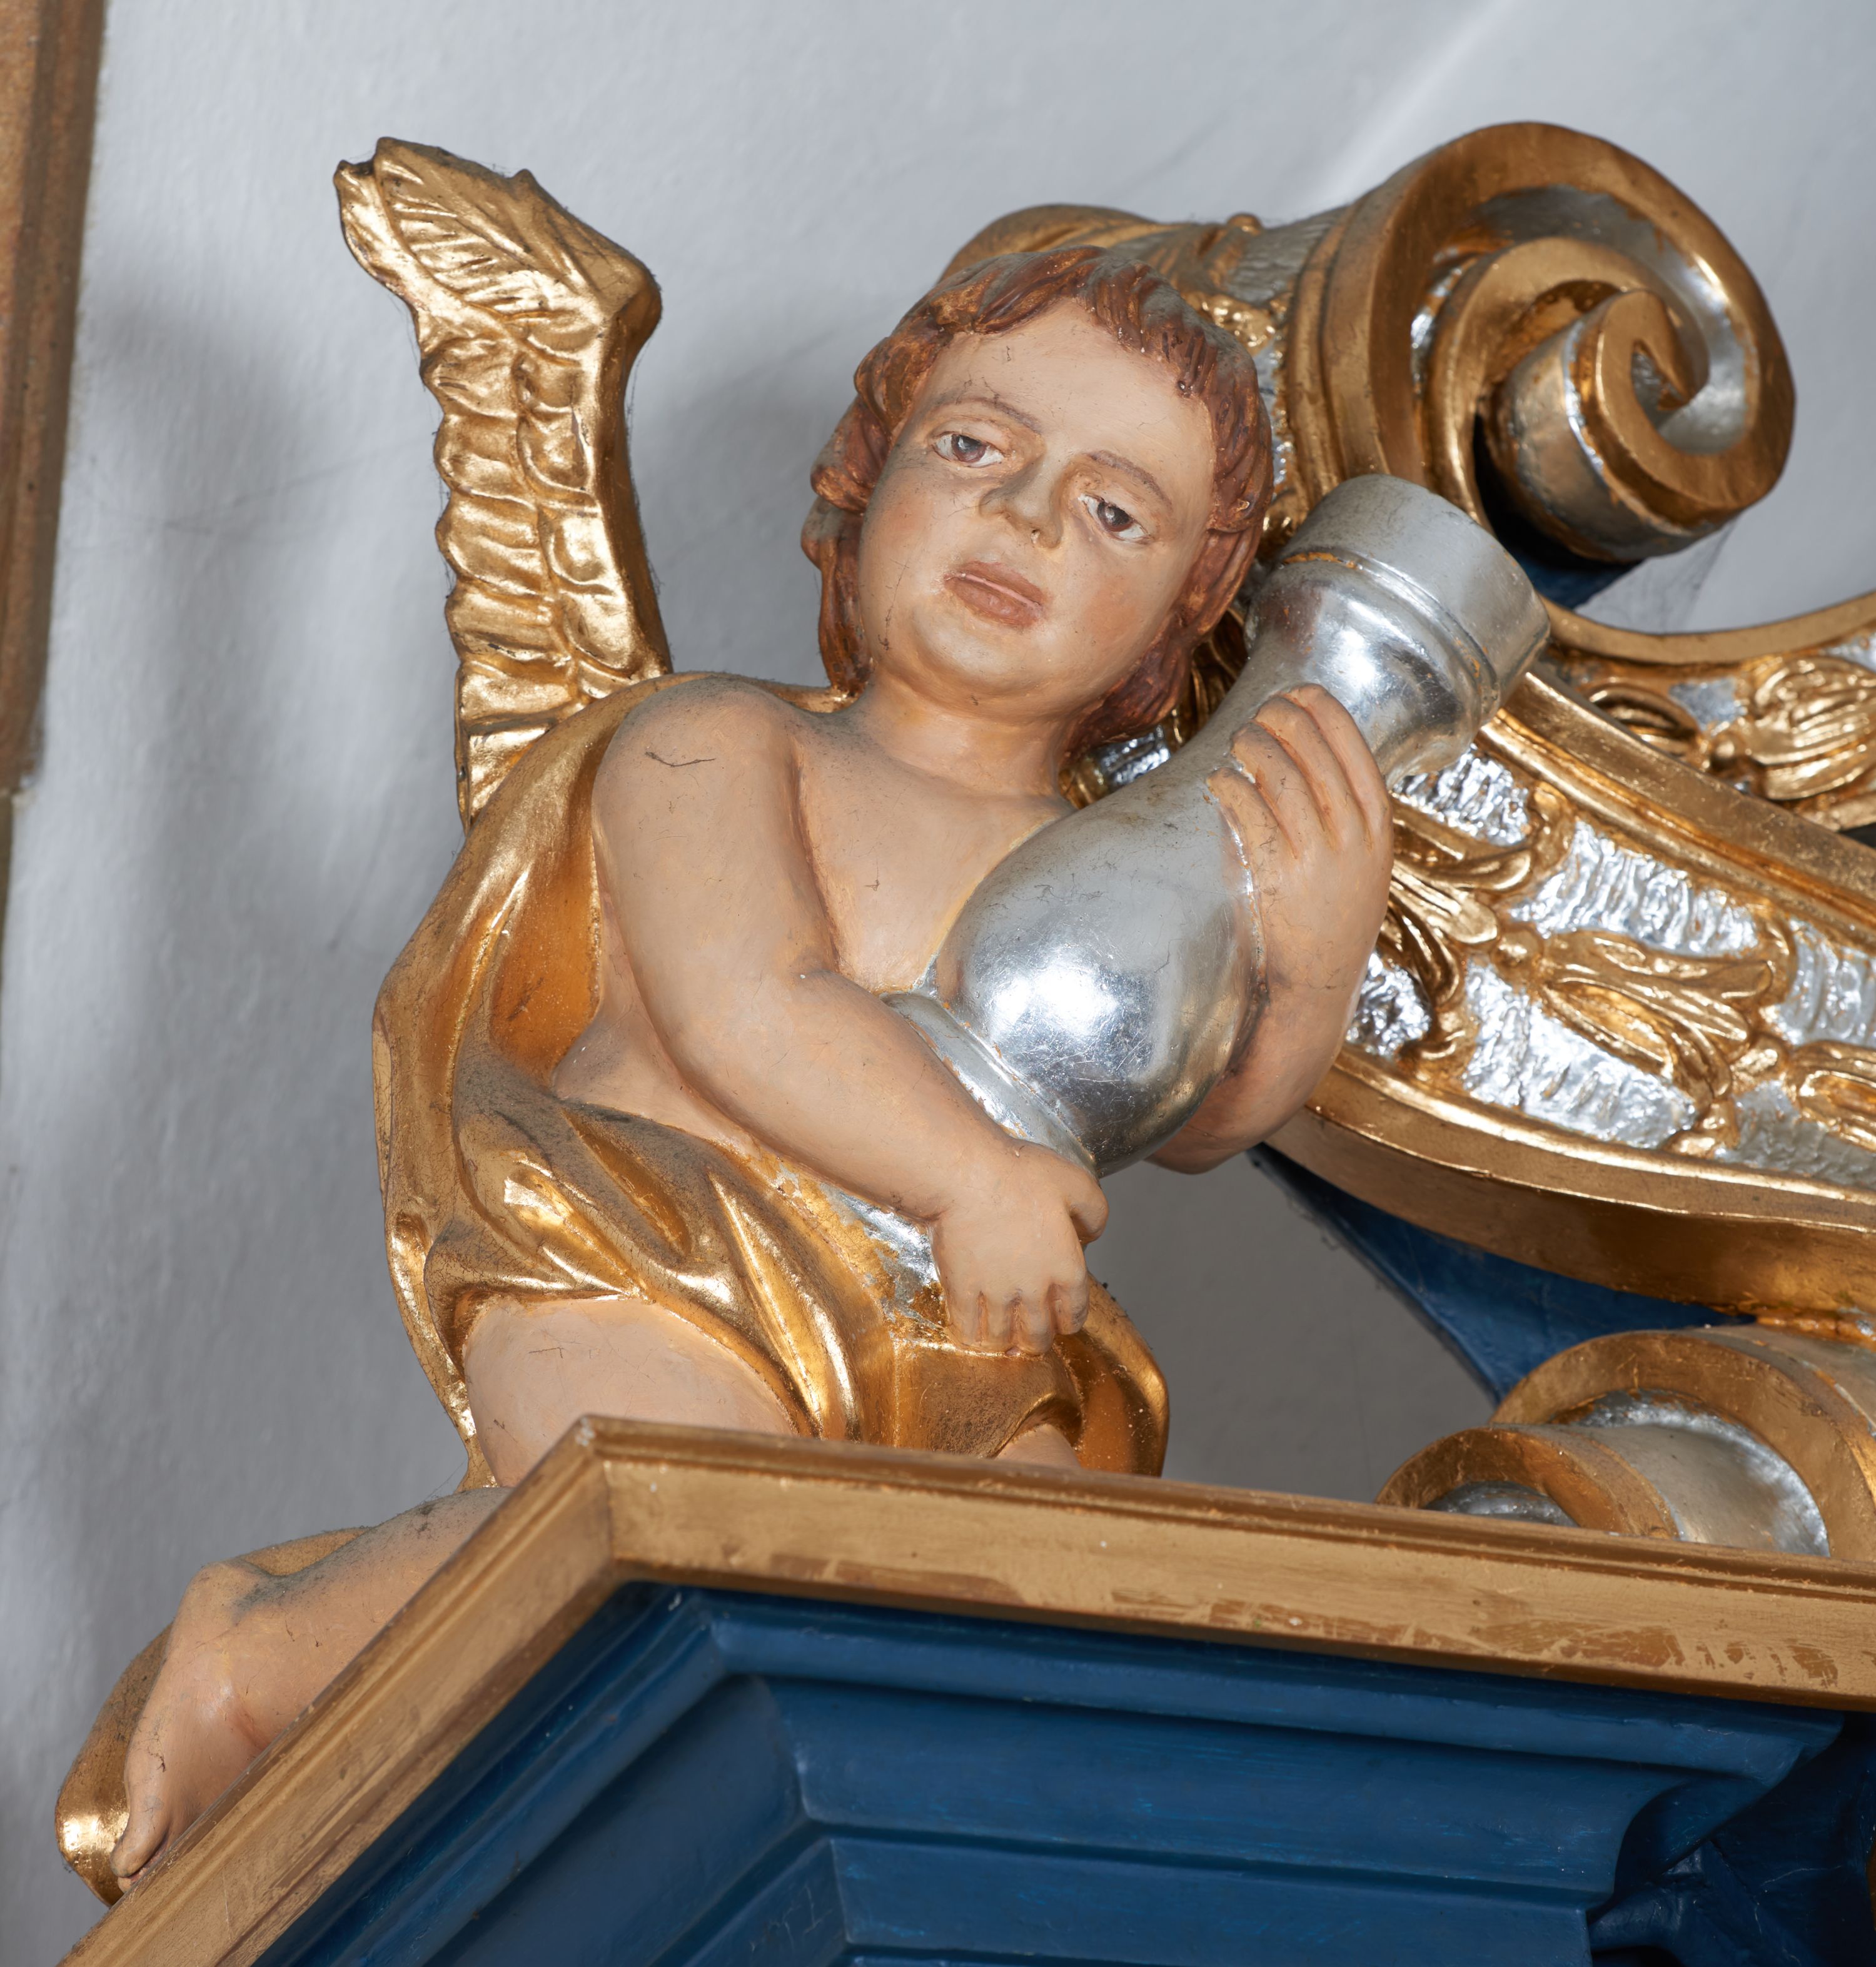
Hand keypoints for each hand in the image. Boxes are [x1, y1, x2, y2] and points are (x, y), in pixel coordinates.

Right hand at [931, 1143, 1107, 1355]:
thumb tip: (1090, 1236)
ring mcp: (995, 1294)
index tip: (1062, 1321)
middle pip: (1039, 1335)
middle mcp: (1033, 1289)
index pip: (1074, 1311)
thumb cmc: (1018, 1174)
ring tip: (1002, 1338)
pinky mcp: (961, 1291)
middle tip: (1032, 1335)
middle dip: (1038, 1339)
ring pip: (1003, 1338)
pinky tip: (973, 1334)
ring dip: (1006, 1342)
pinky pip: (968, 1330)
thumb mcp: (1075, 1182)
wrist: (966, 1176)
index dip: (1069, 1320)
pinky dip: (972, 1338)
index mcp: (1065, 1267)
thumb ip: (1094, 1212)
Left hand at [1209, 684, 1391, 1010]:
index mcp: (1377, 825)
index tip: (1298, 693)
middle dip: (1280, 718)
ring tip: (1237, 743)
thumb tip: (1302, 743)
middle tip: (1258, 716)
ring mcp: (1317, 855)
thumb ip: (1344, 808)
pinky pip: (1248, 810)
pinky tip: (1219, 781)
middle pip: (1313, 748)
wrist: (1320, 981)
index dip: (1321, 709)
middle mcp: (1352, 835)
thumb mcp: (1363, 858)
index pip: (1352, 744)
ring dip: (1251, 745)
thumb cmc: (1333, 913)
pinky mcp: (1278, 875)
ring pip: (1278, 772)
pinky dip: (1229, 785)